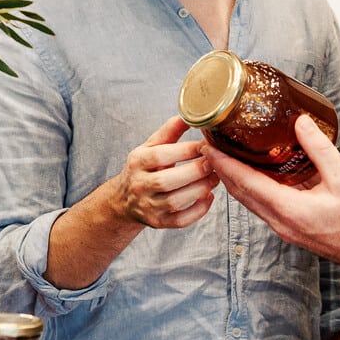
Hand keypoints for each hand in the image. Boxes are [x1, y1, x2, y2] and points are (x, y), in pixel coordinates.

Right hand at [109, 116, 215, 231]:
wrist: (125, 201)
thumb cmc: (143, 169)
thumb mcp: (150, 147)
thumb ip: (169, 132)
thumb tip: (188, 116)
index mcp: (137, 162)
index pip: (161, 155)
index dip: (186, 150)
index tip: (205, 145)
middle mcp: (139, 185)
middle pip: (167, 180)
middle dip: (196, 171)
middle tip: (215, 163)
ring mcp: (148, 206)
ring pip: (176, 201)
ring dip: (201, 189)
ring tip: (215, 178)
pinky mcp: (158, 223)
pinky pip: (181, 221)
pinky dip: (199, 210)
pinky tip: (208, 197)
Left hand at [207, 115, 339, 281]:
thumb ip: (320, 149)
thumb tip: (301, 123)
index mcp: (289, 210)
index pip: (245, 183)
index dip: (223, 163)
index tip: (208, 145)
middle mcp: (280, 222)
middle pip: (240, 193)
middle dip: (222, 169)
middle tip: (209, 145)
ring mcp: (284, 228)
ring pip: (249, 202)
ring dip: (234, 180)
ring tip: (224, 156)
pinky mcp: (290, 228)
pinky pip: (263, 206)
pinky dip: (251, 189)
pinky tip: (253, 174)